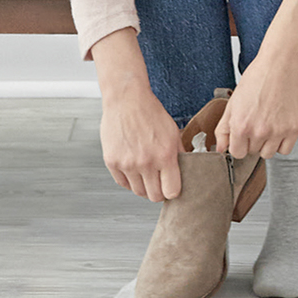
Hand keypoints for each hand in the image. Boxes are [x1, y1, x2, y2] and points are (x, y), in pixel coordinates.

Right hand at [100, 85, 183, 201]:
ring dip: (144, 188)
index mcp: (165, 155)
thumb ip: (179, 154)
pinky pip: (122, 184)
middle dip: (159, 193)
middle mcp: (146, 162)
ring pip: (138, 192)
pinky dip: (130, 182)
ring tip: (148, 178)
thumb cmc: (151, 113)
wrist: (127, 101)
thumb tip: (185, 170)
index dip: (173, 192)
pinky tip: (136, 174)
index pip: (171, 190)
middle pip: (154, 196)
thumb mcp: (173, 132)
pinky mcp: (112, 162)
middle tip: (160, 186)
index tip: (173, 188)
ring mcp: (127, 164)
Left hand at [216, 56, 297, 158]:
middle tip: (258, 122)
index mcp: (241, 126)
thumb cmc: (257, 79)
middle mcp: (259, 131)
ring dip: (267, 143)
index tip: (243, 136)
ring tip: (269, 125)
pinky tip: (280, 128)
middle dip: (253, 141)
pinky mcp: (294, 128)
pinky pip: (286, 149)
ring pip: (269, 153)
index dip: (239, 144)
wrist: (280, 65)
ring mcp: (278, 131)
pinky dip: (282, 143)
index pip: (237, 153)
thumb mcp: (233, 103)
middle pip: (253, 152)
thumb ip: (223, 129)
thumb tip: (221, 148)